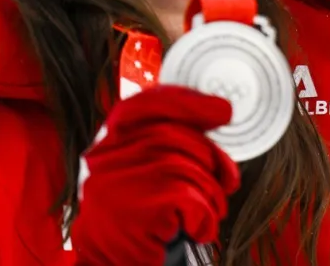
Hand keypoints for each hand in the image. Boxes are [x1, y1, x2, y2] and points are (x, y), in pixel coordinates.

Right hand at [73, 85, 240, 264]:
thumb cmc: (143, 221)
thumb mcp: (149, 175)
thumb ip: (172, 144)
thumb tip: (222, 113)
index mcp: (105, 147)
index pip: (140, 106)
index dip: (186, 103)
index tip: (222, 110)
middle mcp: (103, 162)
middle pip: (172, 136)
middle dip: (210, 158)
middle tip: (226, 180)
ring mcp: (115, 186)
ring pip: (185, 168)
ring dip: (211, 194)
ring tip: (209, 212)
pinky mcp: (136, 213)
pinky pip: (189, 200)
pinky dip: (205, 215)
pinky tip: (199, 228)